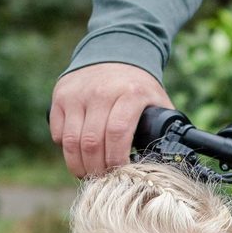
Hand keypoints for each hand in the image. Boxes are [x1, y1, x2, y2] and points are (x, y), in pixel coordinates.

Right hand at [50, 62, 171, 179]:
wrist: (114, 52)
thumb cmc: (138, 86)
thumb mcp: (157, 100)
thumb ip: (164, 127)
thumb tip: (173, 158)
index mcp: (130, 93)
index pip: (118, 134)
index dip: (116, 161)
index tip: (120, 175)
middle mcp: (101, 92)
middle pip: (92, 143)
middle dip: (96, 169)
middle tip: (102, 180)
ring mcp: (78, 93)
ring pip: (72, 141)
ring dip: (78, 165)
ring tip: (87, 173)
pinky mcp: (61, 95)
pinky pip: (58, 132)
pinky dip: (66, 148)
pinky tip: (77, 153)